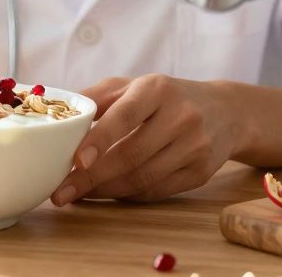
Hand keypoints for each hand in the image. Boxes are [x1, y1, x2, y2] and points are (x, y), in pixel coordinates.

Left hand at [51, 75, 237, 204]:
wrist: (225, 111)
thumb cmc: (165, 96)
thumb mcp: (133, 85)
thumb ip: (96, 97)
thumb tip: (56, 117)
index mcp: (157, 89)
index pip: (125, 116)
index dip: (99, 140)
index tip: (75, 161)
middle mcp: (181, 116)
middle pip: (131, 155)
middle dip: (91, 178)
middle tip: (61, 191)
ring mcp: (195, 147)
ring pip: (143, 179)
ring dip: (105, 191)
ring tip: (77, 194)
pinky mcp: (201, 173)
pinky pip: (156, 192)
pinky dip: (127, 196)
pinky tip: (106, 193)